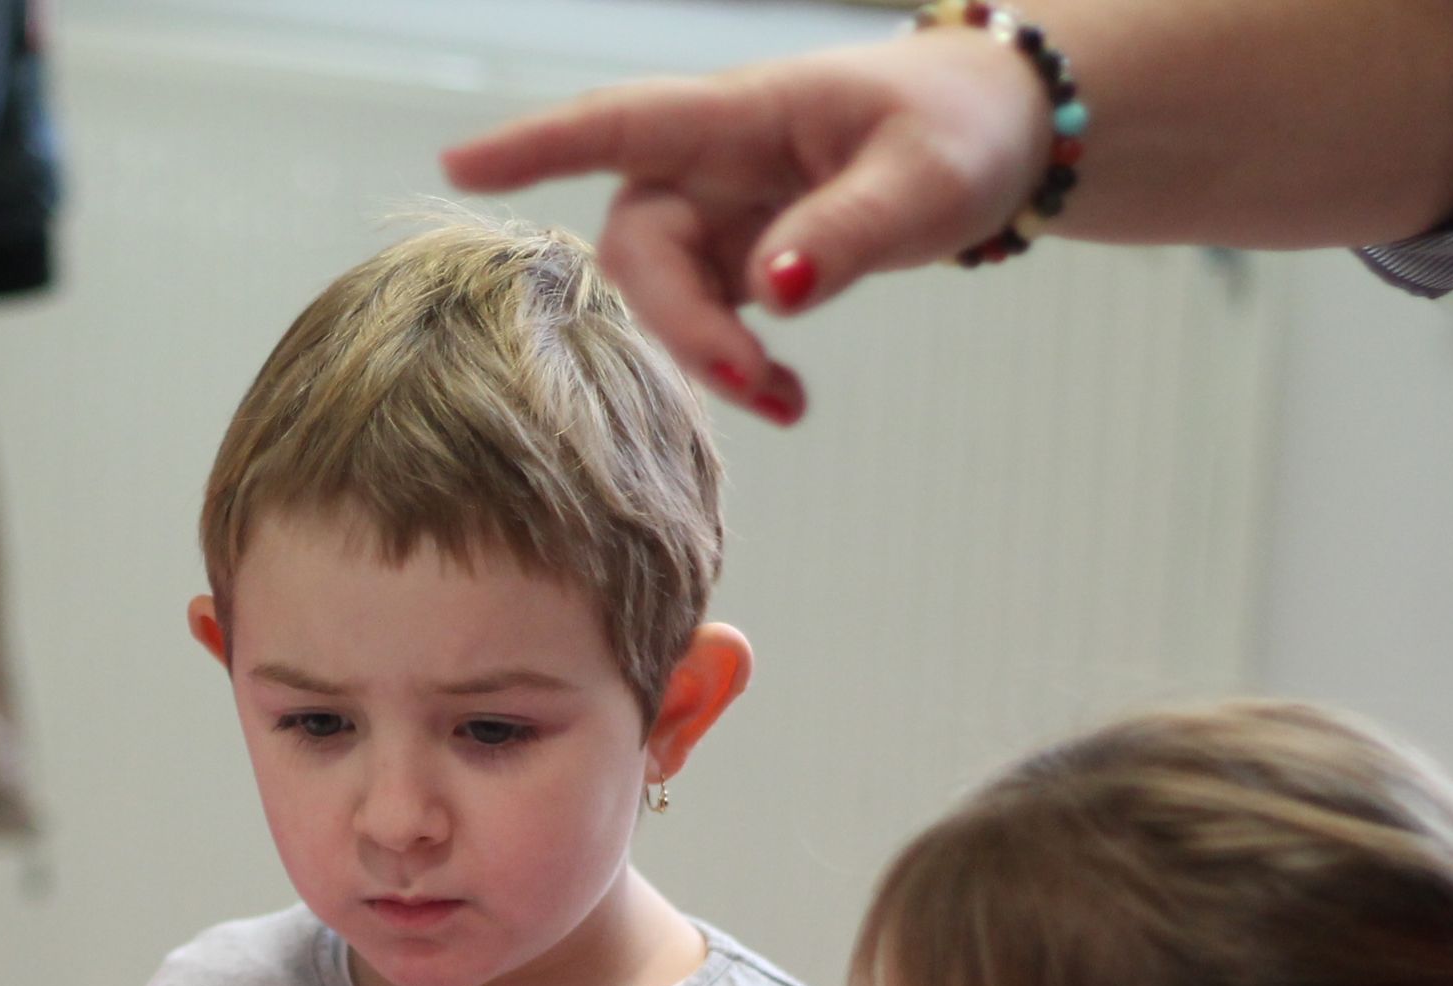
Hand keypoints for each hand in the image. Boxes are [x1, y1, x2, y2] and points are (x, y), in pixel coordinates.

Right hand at [443, 32, 1045, 416]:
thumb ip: (848, 233)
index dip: (536, 147)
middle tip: (756, 384)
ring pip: (663, 298)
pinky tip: (791, 399)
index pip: (620, 124)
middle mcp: (707, 166)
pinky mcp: (734, 264)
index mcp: (739, 115)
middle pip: (638, 246)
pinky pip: (707, 325)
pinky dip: (743, 371)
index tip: (459, 166)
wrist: (993, 138)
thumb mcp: (926, 178)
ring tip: (787, 402)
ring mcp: (716, 218)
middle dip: (678, 323)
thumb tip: (771, 293)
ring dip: (709, 359)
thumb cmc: (957, 130)